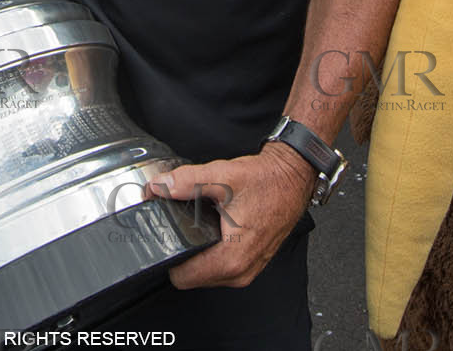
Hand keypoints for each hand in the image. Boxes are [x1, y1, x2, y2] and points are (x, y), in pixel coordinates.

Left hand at [152, 142, 315, 289]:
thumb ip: (186, 181)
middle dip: (184, 254)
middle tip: (186, 225)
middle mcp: (241, 270)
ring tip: (202, 227)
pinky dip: (214, 254)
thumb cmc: (267, 181)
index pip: (183, 277)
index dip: (170, 255)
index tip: (169, 235)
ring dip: (199, 255)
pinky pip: (221, 270)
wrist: (292, 178)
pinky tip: (217, 231)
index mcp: (232, 257)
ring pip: (206, 276)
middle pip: (192, 278)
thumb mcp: (222, 175)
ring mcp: (248, 270)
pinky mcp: (251, 264)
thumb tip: (160, 186)